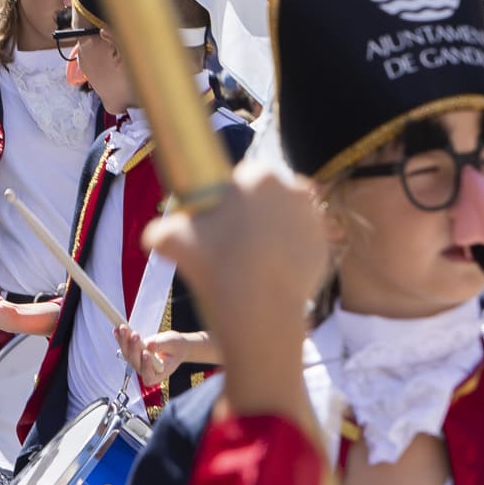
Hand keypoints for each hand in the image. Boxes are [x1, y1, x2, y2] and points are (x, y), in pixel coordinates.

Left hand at [115, 324, 171, 388]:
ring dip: (124, 340)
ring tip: (123, 328)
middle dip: (134, 347)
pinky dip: (120, 337)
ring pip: (127, 353)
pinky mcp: (131, 353)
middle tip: (135, 335)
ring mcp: (136, 362)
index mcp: (158, 374)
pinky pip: (124, 346)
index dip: (146, 366)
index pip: (149, 375)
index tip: (146, 353)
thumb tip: (149, 345)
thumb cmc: (176, 348)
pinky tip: (117, 329)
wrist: (173, 346)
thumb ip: (161, 345)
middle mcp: (145, 371)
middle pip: (135, 362)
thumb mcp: (172, 345)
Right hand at [141, 162, 325, 415]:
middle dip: (252, 210)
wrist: (260, 309)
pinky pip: (300, 242)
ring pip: (285, 216)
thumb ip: (162, 228)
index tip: (217, 217)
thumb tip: (159, 233)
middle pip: (267, 193)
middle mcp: (293, 189)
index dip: (227, 196)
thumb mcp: (171, 240)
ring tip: (249, 256)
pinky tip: (267, 270)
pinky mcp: (324, 246)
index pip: (242, 175)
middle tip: (231, 238)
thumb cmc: (216, 265)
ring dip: (270, 228)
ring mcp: (313, 218)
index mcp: (259, 176)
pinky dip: (286, 251)